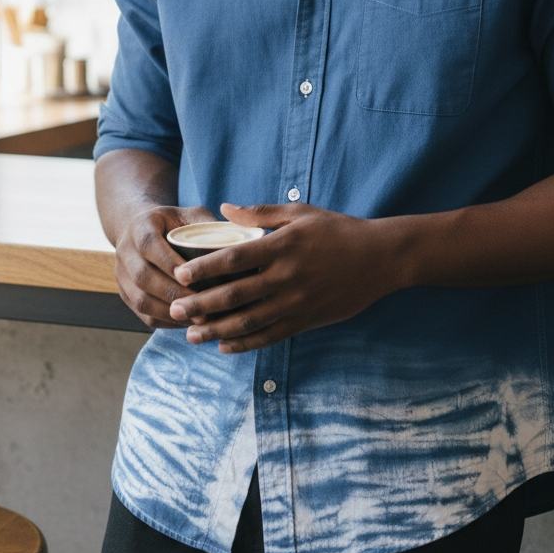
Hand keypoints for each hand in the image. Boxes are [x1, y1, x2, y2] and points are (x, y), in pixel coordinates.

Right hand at [113, 204, 217, 329]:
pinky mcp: (125, 294)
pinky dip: (166, 321)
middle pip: (143, 277)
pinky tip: (188, 322)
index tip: (192, 275)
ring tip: (198, 319)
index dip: (168, 262)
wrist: (143, 230)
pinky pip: (142, 314)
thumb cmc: (175, 222)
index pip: (149, 244)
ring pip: (140, 300)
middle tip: (202, 304)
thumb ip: (209, 226)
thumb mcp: (191, 215)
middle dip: (173, 293)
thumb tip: (237, 246)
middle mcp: (125, 250)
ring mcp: (121, 274)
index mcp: (140, 225)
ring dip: (169, 312)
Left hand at [168, 203, 403, 351]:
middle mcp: (285, 276)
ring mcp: (296, 302)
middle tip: (173, 309)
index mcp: (281, 246)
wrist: (379, 258)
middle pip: (234, 294)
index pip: (234, 259)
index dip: (204, 267)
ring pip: (248, 321)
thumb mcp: (301, 213)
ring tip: (191, 334)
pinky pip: (270, 336)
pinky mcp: (306, 320)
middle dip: (200, 304)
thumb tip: (225, 208)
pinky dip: (245, 343)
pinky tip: (224, 345)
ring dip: (216, 329)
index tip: (180, 274)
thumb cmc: (338, 230)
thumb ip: (260, 212)